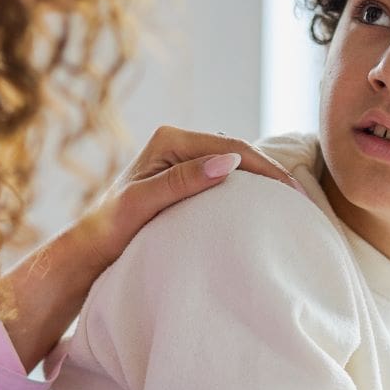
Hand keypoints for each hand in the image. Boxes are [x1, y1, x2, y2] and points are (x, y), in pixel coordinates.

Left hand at [0, 127, 303, 369]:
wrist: (88, 250)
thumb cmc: (108, 229)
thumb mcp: (143, 204)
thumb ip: (182, 182)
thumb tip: (228, 162)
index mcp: (168, 140)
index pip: (230, 147)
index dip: (265, 168)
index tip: (291, 193)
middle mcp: (175, 144)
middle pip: (236, 152)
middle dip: (270, 173)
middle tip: (301, 200)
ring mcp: (180, 162)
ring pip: (233, 165)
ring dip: (260, 182)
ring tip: (290, 205)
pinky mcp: (182, 180)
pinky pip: (223, 180)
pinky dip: (245, 192)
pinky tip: (263, 209)